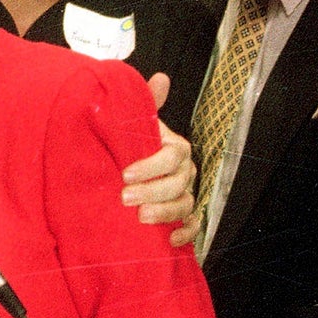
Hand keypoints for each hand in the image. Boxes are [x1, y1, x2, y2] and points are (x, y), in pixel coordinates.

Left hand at [121, 72, 198, 247]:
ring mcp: (185, 192)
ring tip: (141, 218)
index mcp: (174, 146)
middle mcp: (184, 170)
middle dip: (153, 191)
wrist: (123, 171)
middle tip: (125, 198)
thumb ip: (145, 102)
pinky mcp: (184, 214)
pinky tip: (170, 239)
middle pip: (179, 182)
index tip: (125, 174)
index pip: (173, 155)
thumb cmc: (129, 144)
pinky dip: (186, 233)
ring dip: (166, 213)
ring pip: (186, 204)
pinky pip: (194, 225)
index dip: (151, 166)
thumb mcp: (133, 123)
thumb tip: (161, 78)